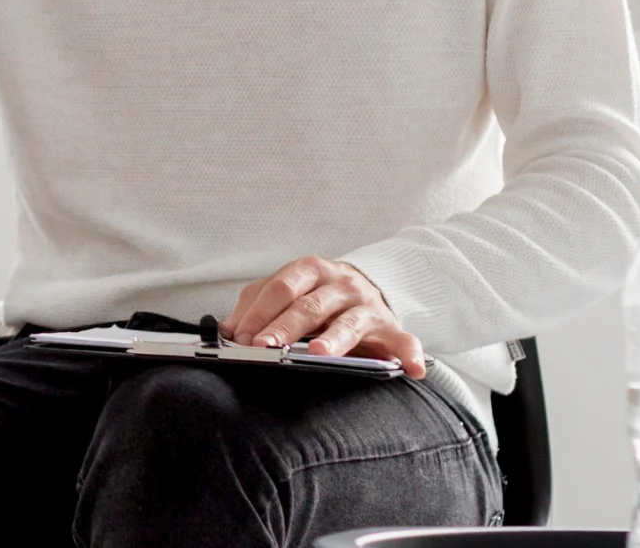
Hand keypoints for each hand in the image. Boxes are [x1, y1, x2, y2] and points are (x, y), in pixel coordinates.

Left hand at [223, 256, 424, 377]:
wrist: (365, 289)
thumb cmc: (316, 295)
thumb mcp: (285, 293)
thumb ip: (255, 307)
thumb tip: (226, 330)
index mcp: (310, 270)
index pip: (281, 288)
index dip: (260, 312)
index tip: (243, 336)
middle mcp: (340, 284)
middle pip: (309, 305)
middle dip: (285, 327)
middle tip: (265, 347)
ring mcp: (367, 305)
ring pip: (348, 323)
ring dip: (334, 339)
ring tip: (320, 353)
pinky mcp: (392, 328)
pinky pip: (405, 341)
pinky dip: (411, 354)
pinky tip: (413, 370)